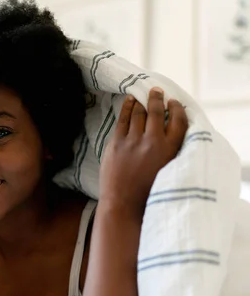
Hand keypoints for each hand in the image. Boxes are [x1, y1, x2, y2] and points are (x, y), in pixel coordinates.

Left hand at [99, 88, 187, 214]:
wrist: (123, 204)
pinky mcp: (116, 143)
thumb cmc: (147, 192)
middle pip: (157, 111)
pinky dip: (127, 108)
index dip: (177, 109)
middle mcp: (152, 142)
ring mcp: (132, 141)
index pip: (178, 121)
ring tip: (143, 95)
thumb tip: (171, 133)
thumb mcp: (167, 171)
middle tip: (157, 91)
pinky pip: (123, 120)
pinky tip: (129, 102)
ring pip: (139, 113)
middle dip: (158, 98)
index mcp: (170, 150)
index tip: (174, 103)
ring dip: (142, 101)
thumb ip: (170, 152)